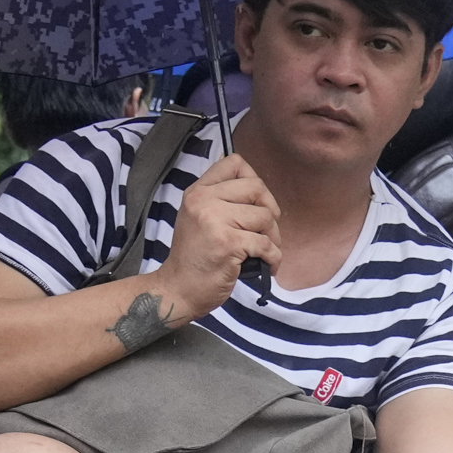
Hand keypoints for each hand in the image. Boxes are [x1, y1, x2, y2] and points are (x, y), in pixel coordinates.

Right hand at [155, 151, 281, 318]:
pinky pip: (266, 244)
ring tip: (265, 252)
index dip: (254, 178)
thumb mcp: (197, 217)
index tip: (256, 201)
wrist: (178, 289)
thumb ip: (219, 199)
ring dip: (274, 237)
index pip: (234, 163)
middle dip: (270, 209)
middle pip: (256, 187)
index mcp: (198, 192)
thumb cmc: (194, 258)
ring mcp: (215, 221)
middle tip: (267, 230)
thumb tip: (256, 187)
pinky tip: (268, 265)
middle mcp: (204, 201)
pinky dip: (274, 257)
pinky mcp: (228, 244)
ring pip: (265, 216)